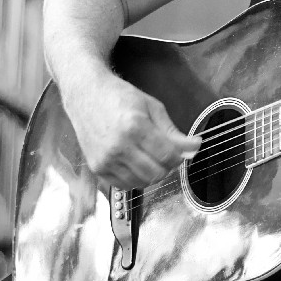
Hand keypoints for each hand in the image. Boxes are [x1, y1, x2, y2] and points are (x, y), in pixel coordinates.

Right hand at [63, 70, 202, 190]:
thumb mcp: (152, 107)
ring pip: (142, 182)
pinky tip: (137, 163)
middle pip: (156, 173)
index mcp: (135, 127)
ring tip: (152, 157)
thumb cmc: (120, 97)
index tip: (184, 149)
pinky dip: (136, 178)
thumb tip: (194, 146)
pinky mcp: (97, 168)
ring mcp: (106, 160)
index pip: (168, 155)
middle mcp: (118, 146)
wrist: (86, 95)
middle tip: (168, 154)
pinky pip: (125, 185)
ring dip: (153, 173)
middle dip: (168, 165)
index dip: (180, 155)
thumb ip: (172, 131)